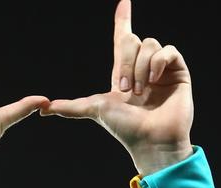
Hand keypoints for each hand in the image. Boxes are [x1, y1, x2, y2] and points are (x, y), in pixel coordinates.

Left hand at [41, 0, 193, 175]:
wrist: (150, 141)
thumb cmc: (124, 129)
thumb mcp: (93, 110)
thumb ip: (70, 107)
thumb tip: (42, 109)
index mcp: (124, 73)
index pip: (123, 39)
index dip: (123, 19)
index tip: (123, 1)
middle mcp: (143, 68)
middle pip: (132, 39)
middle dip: (126, 62)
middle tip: (127, 90)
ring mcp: (161, 70)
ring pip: (149, 44)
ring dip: (141, 68)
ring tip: (142, 92)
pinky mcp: (177, 72)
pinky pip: (167, 50)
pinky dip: (157, 63)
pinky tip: (155, 81)